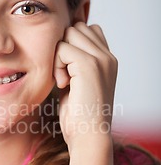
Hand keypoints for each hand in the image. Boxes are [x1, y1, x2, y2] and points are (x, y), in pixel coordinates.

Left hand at [53, 22, 117, 149]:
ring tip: (64, 79)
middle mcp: (108, 56)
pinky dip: (56, 65)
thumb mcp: (76, 83)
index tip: (66, 70)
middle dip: (63, 47)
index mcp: (108, 60)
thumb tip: (58, 44)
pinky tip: (63, 84)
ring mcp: (101, 58)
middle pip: (76, 28)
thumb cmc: (79, 115)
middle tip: (63, 74)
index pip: (87, 29)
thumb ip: (72, 63)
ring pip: (69, 34)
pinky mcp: (89, 64)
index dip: (70, 44)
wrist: (89, 136)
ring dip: (58, 55)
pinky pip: (62, 48)